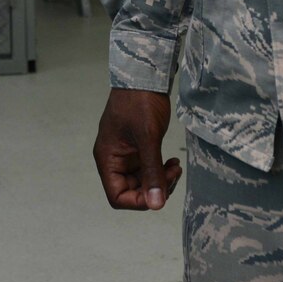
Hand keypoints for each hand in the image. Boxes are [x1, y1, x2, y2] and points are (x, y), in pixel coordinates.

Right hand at [92, 88, 180, 210]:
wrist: (145, 76)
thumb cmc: (140, 102)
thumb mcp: (148, 138)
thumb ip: (152, 172)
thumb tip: (157, 205)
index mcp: (107, 158)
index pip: (117, 196)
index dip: (138, 201)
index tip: (160, 193)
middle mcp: (114, 160)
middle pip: (131, 191)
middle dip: (154, 189)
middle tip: (173, 174)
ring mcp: (126, 155)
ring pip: (143, 182)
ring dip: (161, 180)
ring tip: (175, 166)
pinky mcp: (138, 149)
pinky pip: (148, 169)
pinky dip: (161, 170)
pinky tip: (173, 161)